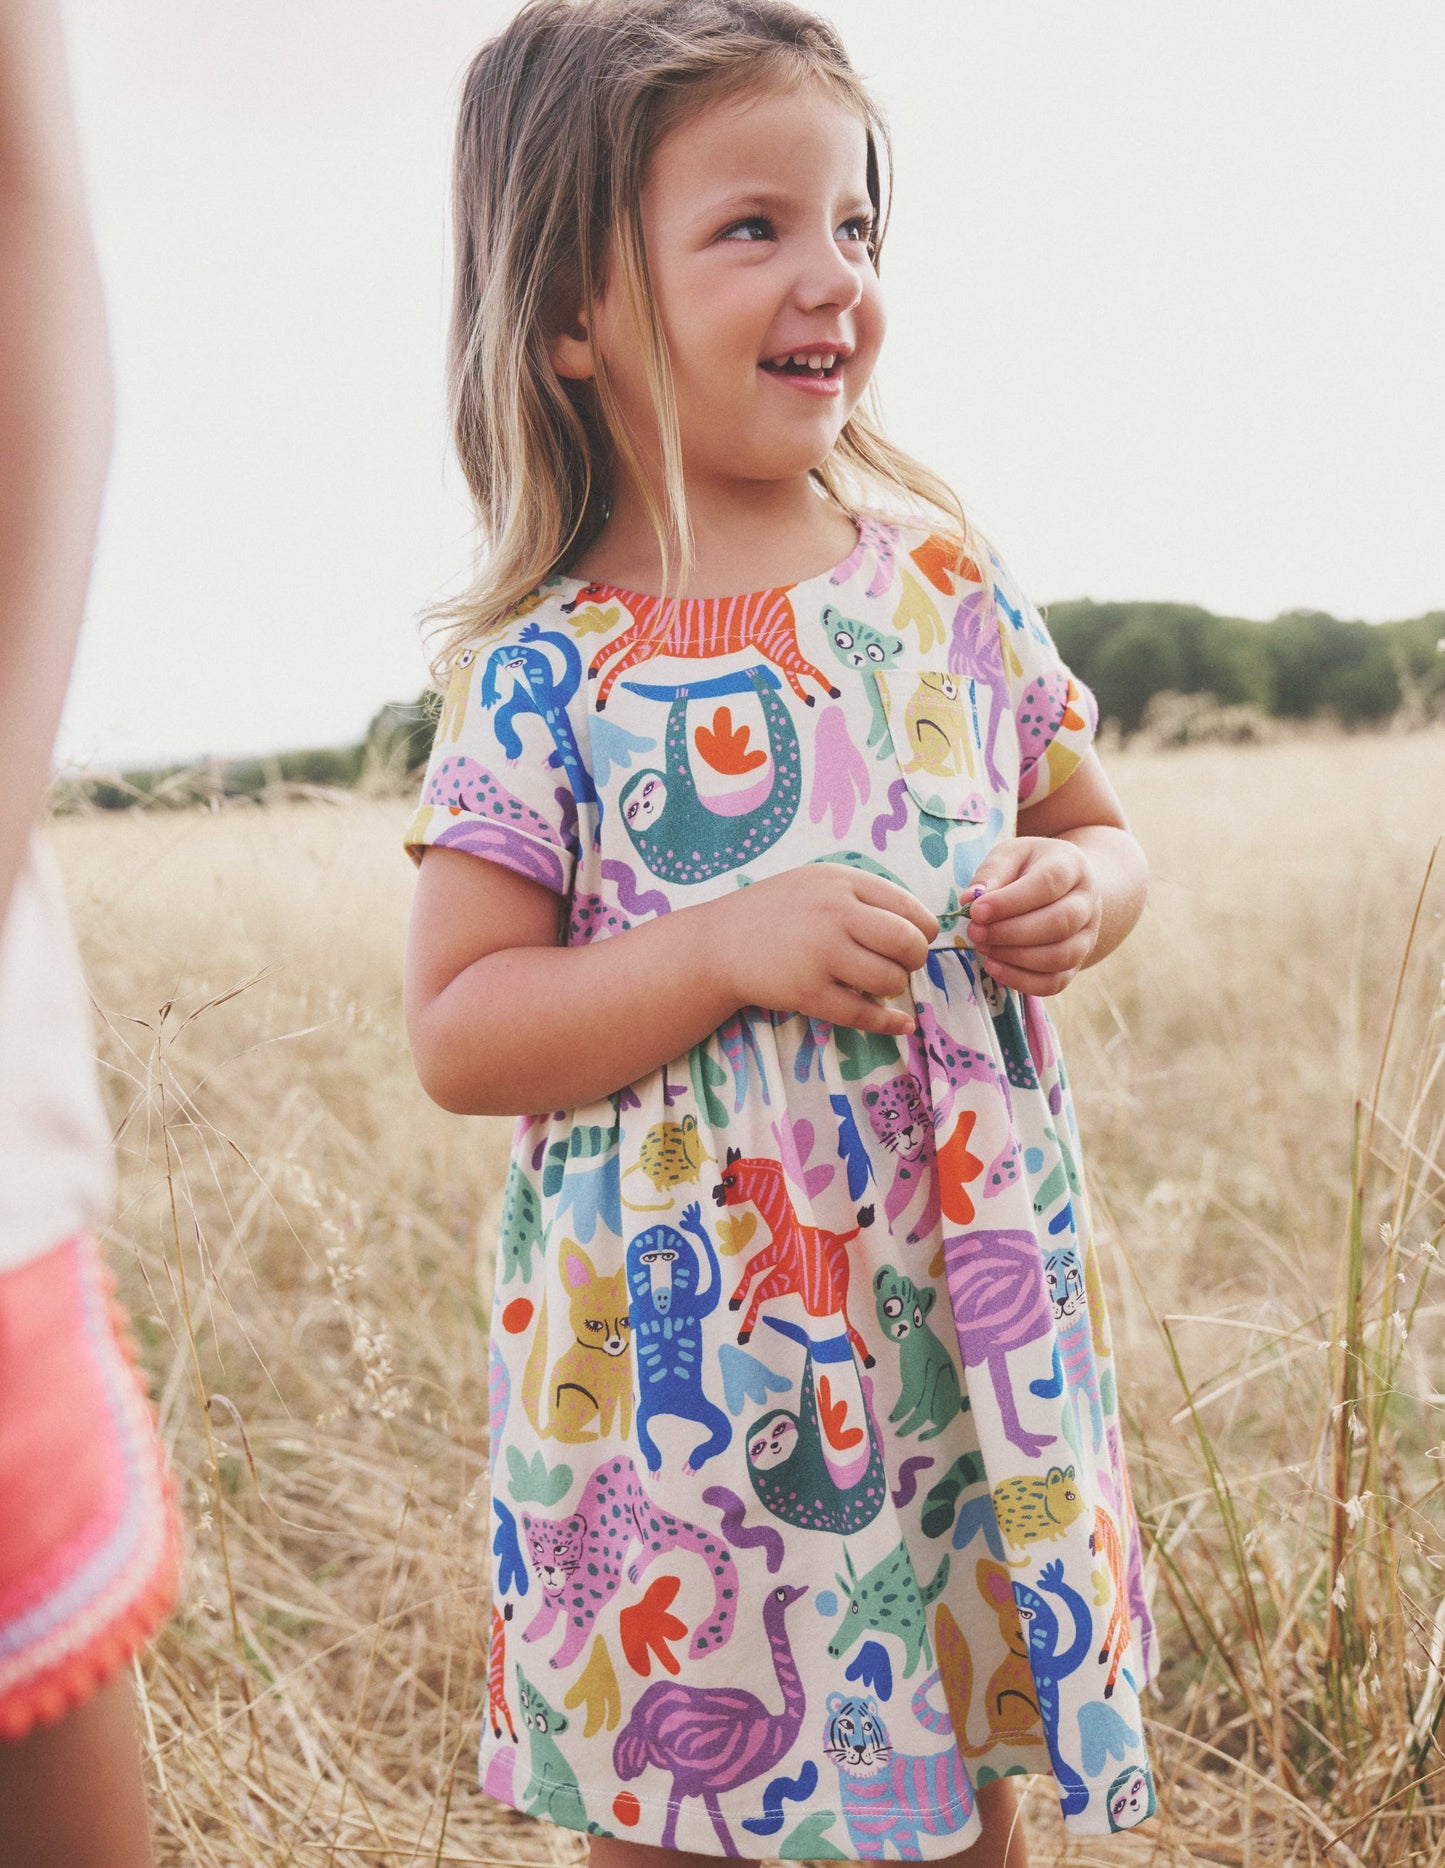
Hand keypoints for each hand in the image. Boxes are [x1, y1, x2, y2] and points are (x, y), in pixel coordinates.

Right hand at [707, 863, 938, 1034]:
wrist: (720, 942)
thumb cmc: (776, 911)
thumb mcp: (819, 883)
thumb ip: (864, 896)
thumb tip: (919, 927)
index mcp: (843, 882)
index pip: (910, 909)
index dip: (923, 932)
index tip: (915, 942)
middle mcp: (835, 914)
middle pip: (908, 944)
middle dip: (913, 961)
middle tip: (898, 966)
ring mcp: (821, 954)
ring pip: (890, 981)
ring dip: (893, 989)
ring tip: (876, 984)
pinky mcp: (808, 993)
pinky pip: (864, 1014)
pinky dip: (889, 1023)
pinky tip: (900, 1023)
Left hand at [965, 837, 1099, 995]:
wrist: (1065, 889)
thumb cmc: (1030, 868)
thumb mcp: (1010, 855)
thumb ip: (991, 873)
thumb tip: (970, 900)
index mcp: (1072, 867)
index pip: (1048, 884)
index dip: (1010, 901)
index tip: (976, 911)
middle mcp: (1087, 903)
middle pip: (1058, 923)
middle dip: (1010, 933)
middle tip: (976, 932)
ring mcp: (1086, 936)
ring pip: (1059, 957)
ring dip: (1015, 958)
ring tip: (984, 947)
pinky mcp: (1076, 964)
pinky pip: (1054, 982)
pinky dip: (1022, 981)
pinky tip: (994, 967)